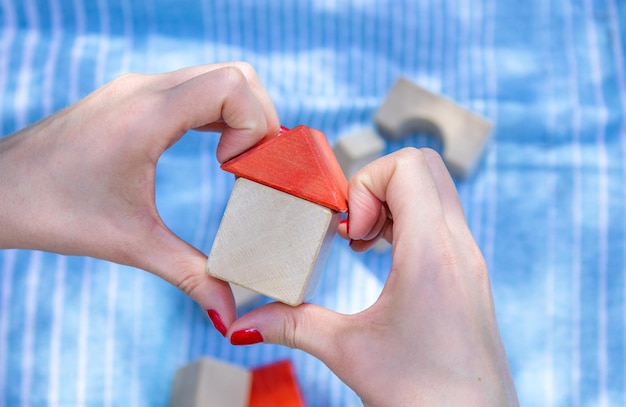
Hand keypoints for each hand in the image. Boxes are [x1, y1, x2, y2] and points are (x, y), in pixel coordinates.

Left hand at [0, 62, 278, 325]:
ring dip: (240, 115)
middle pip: (236, 75)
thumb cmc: (53, 211)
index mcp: (147, 115)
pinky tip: (212, 150)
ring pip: (217, 77)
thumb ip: (190, 274)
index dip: (253, 125)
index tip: (232, 169)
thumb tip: (229, 314)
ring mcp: (138, 88)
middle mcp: (145, 89)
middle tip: (249, 166)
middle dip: (258, 119)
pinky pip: (194, 88)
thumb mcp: (131, 243)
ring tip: (232, 162)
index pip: (233, 86)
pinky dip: (218, 114)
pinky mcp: (132, 96)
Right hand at [227, 148, 518, 405]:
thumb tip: (241, 324)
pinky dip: (407, 221)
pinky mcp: (469, 271)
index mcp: (431, 252)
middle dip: (376, 185)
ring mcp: (469, 257)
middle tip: (353, 231)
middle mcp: (459, 245)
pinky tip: (383, 260)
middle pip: (423, 165)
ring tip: (363, 245)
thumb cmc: (422, 395)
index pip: (406, 166)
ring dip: (391, 203)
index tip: (349, 233)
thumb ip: (291, 325)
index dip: (365, 184)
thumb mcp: (348, 352)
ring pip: (434, 189)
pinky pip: (440, 217)